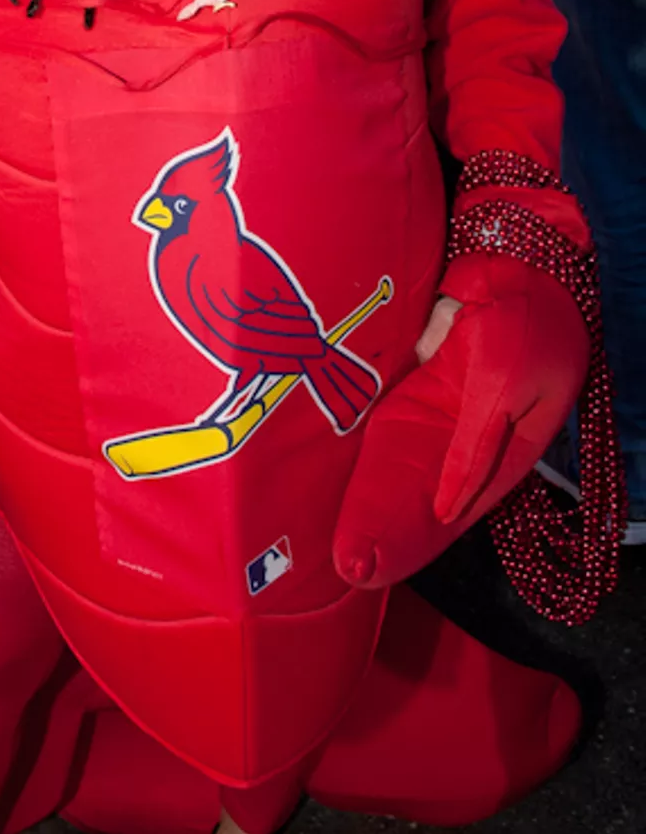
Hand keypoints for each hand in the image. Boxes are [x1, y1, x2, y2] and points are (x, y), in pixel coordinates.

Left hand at [334, 255, 587, 588]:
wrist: (512, 259)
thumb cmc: (523, 324)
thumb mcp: (503, 389)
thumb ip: (473, 449)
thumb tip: (446, 511)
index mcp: (496, 454)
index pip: (448, 513)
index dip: (410, 542)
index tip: (368, 573)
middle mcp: (459, 438)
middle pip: (411, 494)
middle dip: (374, 527)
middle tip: (331, 564)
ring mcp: (430, 407)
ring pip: (387, 458)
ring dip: (354, 489)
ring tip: (310, 527)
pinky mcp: (406, 376)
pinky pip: (374, 412)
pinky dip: (348, 433)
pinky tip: (311, 460)